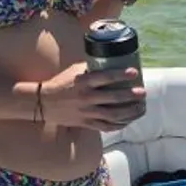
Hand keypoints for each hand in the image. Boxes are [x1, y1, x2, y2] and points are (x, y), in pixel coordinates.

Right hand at [15, 60, 146, 131]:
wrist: (43, 103)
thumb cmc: (62, 83)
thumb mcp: (75, 71)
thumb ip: (92, 68)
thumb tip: (111, 59)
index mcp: (83, 82)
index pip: (105, 77)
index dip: (121, 75)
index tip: (134, 72)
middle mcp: (86, 97)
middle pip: (113, 98)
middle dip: (130, 96)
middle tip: (142, 92)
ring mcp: (86, 112)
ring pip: (113, 115)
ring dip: (130, 112)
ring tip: (141, 107)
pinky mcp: (86, 123)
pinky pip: (106, 126)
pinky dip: (119, 124)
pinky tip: (129, 120)